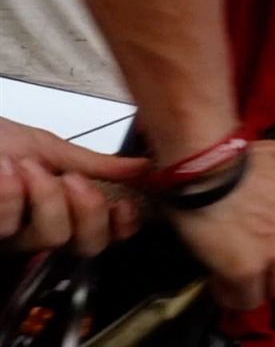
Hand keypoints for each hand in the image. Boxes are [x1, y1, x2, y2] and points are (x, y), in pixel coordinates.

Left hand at [0, 118, 146, 254]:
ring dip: (43, 195)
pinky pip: (11, 228)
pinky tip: (4, 170)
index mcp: (66, 207)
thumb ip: (95, 163)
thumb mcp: (47, 146)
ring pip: (52, 238)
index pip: (109, 232)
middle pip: (87, 245)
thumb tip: (143, 167)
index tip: (124, 203)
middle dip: (88, 209)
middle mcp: (42, 228)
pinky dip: (11, 194)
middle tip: (71, 179)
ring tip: (24, 166)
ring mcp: (12, 237)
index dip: (124, 225)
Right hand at [167, 141, 274, 309]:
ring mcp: (272, 254)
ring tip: (229, 278)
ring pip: (271, 287)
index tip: (256, 244)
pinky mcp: (246, 270)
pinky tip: (218, 284)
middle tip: (243, 261)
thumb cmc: (235, 158)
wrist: (206, 167)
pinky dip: (232, 296)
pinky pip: (246, 299)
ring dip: (253, 286)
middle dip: (268, 268)